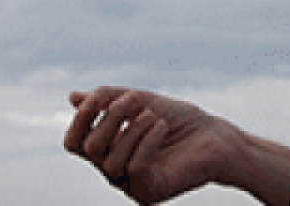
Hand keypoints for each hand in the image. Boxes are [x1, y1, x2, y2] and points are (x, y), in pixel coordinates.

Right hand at [64, 87, 239, 204]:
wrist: (217, 137)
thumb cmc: (180, 120)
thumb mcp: (140, 102)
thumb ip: (108, 99)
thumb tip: (72, 97)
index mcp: (108, 149)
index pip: (74, 142)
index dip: (80, 119)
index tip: (99, 97)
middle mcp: (115, 170)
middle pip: (89, 149)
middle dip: (109, 118)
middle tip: (134, 100)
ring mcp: (131, 184)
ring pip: (110, 163)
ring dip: (131, 131)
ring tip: (154, 116)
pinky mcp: (151, 192)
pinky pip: (135, 170)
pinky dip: (146, 142)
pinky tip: (162, 127)